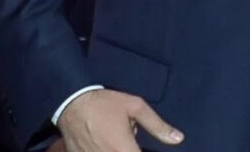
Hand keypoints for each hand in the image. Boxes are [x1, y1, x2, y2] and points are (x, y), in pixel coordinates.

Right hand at [58, 88, 181, 149]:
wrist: (71, 103)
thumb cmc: (104, 103)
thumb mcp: (135, 107)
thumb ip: (157, 125)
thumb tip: (179, 139)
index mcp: (125, 150)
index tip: (139, 147)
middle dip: (130, 149)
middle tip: (125, 137)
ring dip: (118, 150)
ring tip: (113, 138)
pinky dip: (105, 150)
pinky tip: (102, 141)